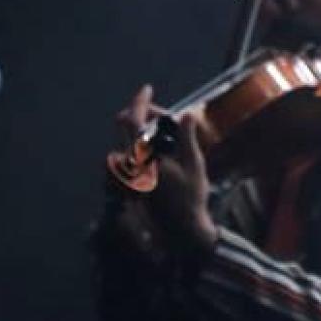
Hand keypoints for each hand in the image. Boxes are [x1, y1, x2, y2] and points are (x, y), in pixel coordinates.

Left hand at [118, 84, 219, 251]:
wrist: (182, 231)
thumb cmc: (191, 198)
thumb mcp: (194, 163)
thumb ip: (186, 136)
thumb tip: (187, 113)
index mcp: (143, 157)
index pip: (133, 120)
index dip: (139, 101)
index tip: (147, 89)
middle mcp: (130, 165)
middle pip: (126, 127)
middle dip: (144, 115)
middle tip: (166, 118)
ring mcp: (127, 176)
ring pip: (127, 142)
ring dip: (142, 133)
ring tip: (166, 138)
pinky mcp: (130, 185)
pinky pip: (130, 157)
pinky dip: (142, 148)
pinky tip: (160, 155)